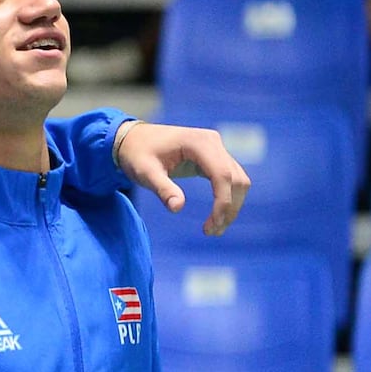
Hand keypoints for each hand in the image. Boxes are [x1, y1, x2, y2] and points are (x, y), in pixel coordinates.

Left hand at [116, 120, 252, 234]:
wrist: (133, 138)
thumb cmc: (137, 154)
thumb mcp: (145, 172)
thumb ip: (162, 189)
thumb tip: (177, 208)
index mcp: (198, 142)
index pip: (222, 174)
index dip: (223, 202)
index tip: (213, 225)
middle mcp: (213, 142)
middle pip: (235, 179)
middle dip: (229, 208)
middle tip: (212, 232)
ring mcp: (216, 148)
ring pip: (237, 180)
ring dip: (232, 205)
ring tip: (214, 229)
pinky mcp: (214, 157)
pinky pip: (229, 179)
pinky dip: (227, 198)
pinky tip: (216, 216)